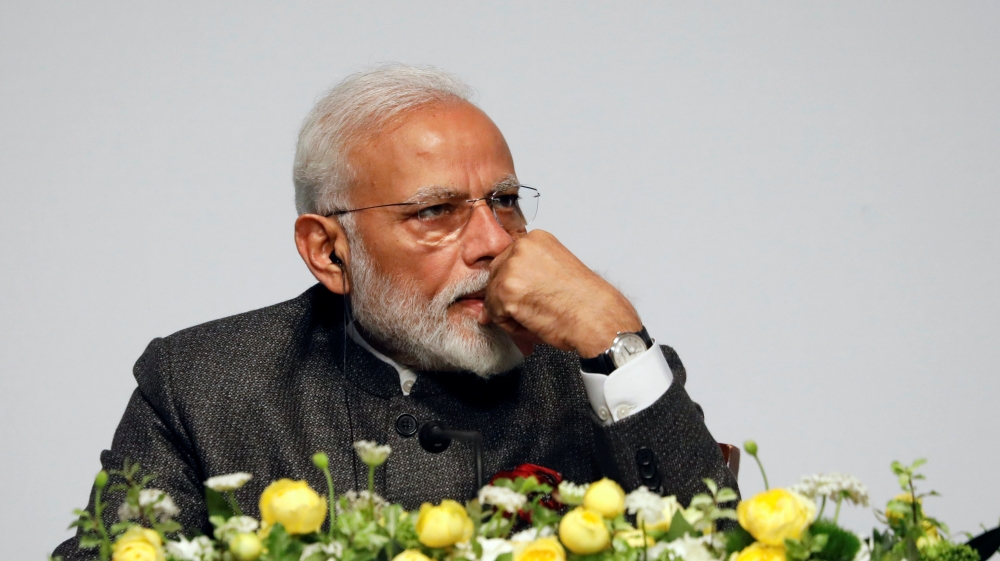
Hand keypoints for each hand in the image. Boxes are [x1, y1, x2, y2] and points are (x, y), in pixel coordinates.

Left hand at [477, 230, 641, 356]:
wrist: (597, 318)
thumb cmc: (586, 300)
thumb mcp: (556, 269)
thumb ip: (530, 271)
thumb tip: (508, 286)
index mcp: (536, 239)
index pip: (507, 259)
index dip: (514, 282)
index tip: (526, 294)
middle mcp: (521, 248)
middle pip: (495, 275)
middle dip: (508, 296)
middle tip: (532, 309)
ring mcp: (512, 269)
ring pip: (493, 296)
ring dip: (509, 312)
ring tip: (536, 317)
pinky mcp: (506, 293)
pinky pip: (495, 314)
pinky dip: (511, 325)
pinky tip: (533, 323)